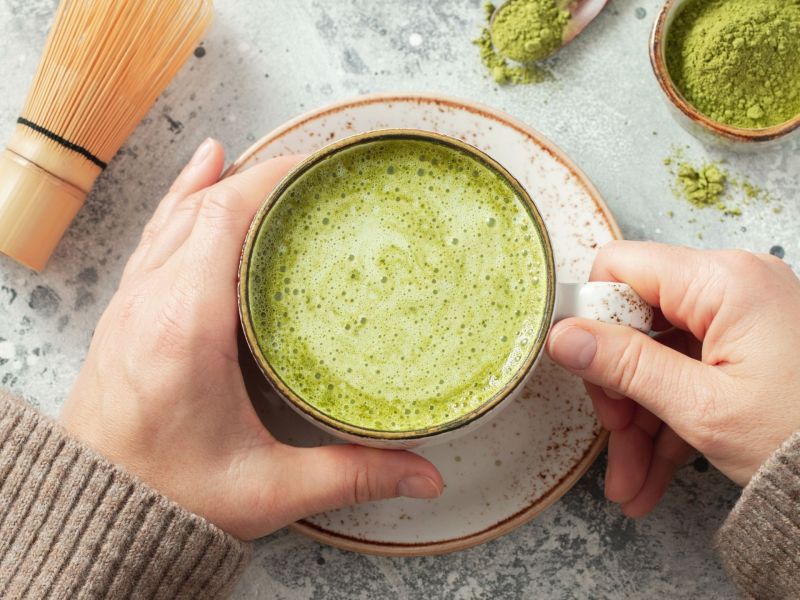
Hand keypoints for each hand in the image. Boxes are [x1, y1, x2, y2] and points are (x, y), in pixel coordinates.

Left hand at [61, 139, 442, 539]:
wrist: (91, 516)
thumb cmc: (169, 501)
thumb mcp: (269, 489)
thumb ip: (352, 475)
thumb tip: (425, 476)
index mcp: (186, 328)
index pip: (225, 218)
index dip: (272, 179)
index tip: (318, 165)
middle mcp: (151, 302)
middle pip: (205, 206)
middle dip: (263, 177)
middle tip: (315, 170)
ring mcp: (131, 304)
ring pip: (176, 215)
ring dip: (223, 184)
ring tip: (265, 160)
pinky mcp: (125, 314)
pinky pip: (156, 237)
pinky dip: (181, 201)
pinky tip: (198, 177)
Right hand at [546, 241, 799, 516]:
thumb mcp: (699, 407)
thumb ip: (623, 365)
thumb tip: (562, 337)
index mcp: (723, 281)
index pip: (621, 267)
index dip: (592, 316)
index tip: (583, 369)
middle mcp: (732, 287)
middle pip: (637, 322)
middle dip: (618, 389)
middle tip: (615, 437)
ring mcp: (742, 319)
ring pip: (659, 359)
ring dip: (640, 422)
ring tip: (631, 485)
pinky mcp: (749, 347)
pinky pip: (689, 374)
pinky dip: (669, 422)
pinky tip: (653, 476)